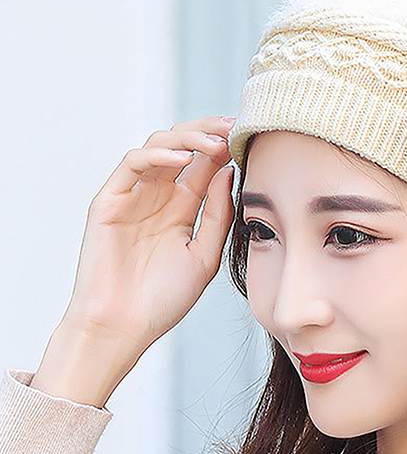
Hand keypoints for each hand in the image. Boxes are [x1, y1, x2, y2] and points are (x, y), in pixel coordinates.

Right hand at [61, 115, 236, 354]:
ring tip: (216, 141)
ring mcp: (132, 196)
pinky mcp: (109, 201)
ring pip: (159, 147)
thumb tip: (228, 171)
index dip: (225, 147)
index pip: (204, 164)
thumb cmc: (164, 298)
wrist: (126, 327)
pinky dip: (158, 156)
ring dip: (188, 138)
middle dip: (209, 131)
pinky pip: (132, 165)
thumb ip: (217, 214)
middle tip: (235, 126)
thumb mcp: (204, 254)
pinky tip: (184, 160)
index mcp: (182, 208)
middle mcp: (157, 196)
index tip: (250, 137)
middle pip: (183, 147)